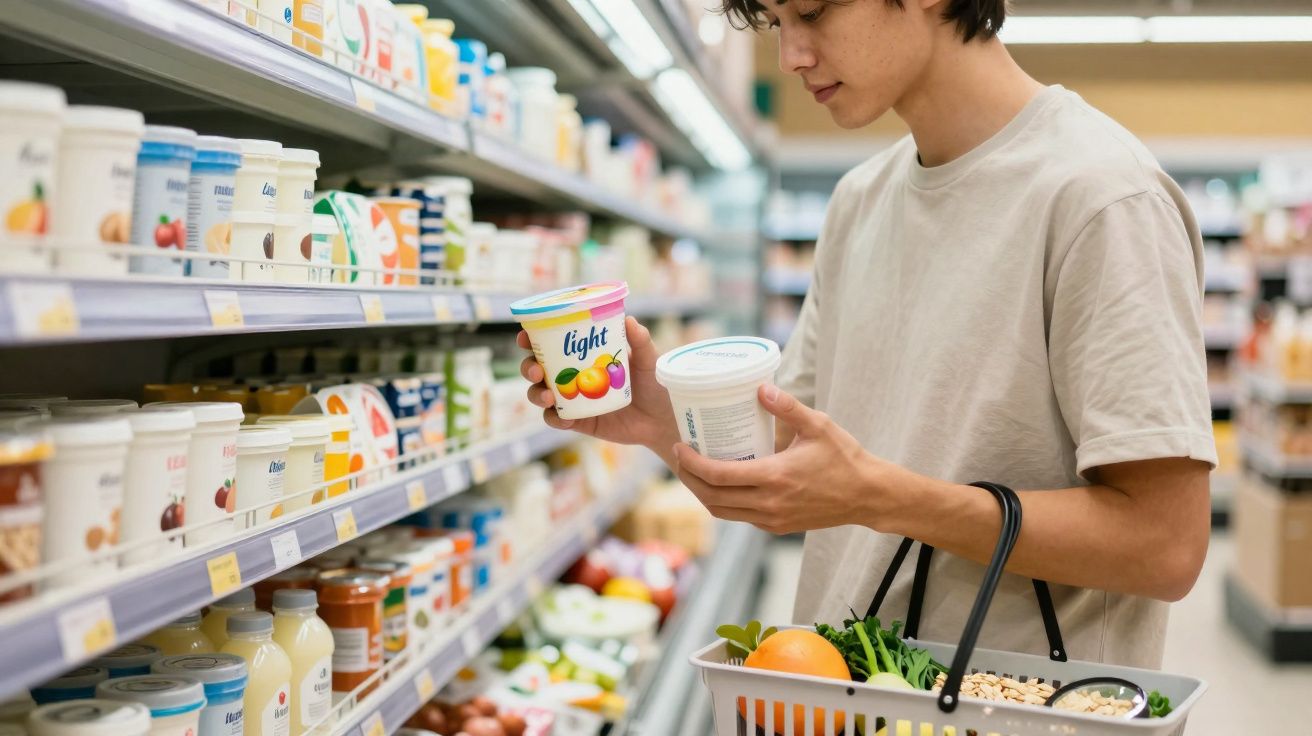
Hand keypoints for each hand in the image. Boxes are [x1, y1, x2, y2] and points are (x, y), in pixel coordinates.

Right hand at [520, 316, 678, 457]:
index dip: (533, 339)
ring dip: (537, 394)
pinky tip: (563, 418)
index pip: (551, 343)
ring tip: (548, 396)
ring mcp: (574, 399)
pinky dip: (555, 418)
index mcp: (583, 355)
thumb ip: (640, 340)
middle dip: (529, 367)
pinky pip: (557, 419)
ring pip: (541, 394)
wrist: (662, 419)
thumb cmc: (654, 383)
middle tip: (537, 371)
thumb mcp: (648, 359)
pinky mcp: (579, 421)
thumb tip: (629, 319)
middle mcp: (573, 375)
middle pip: (538, 369)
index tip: (525, 337)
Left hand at [672, 384, 887, 534]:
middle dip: (689, 479)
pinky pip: (740, 517)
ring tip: (693, 471)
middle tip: (680, 457)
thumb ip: (787, 406)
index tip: (681, 447)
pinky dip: (723, 503)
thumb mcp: (818, 425)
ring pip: (723, 512)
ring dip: (703, 494)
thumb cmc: (844, 458)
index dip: (692, 463)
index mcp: (774, 477)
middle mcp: (768, 503)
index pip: (718, 475)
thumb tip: (760, 387)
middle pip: (712, 498)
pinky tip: (721, 484)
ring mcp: (772, 519)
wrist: (867, 495)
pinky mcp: (777, 527)